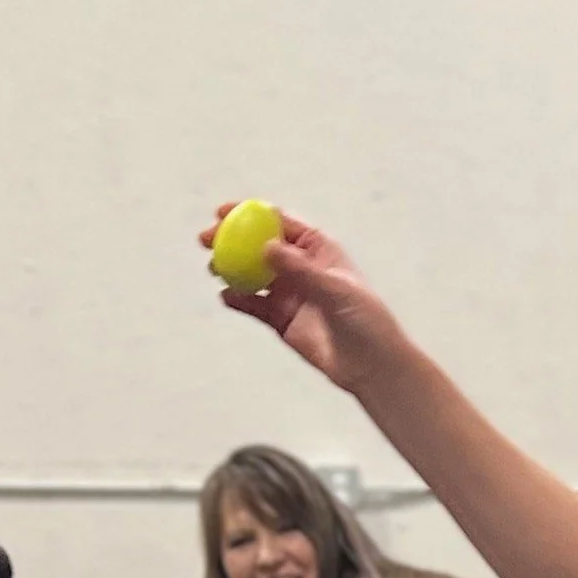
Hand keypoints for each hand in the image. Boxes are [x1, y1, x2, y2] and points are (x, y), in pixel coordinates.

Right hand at [199, 204, 402, 393]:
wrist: (370, 365)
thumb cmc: (365, 320)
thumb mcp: (335, 290)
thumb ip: (301, 270)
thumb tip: (267, 247)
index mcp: (318, 249)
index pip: (279, 223)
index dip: (250, 214)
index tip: (224, 212)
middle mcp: (300, 267)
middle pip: (258, 246)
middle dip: (231, 239)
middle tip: (207, 239)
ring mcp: (289, 293)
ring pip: (252, 274)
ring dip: (231, 268)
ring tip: (214, 269)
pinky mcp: (281, 320)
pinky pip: (254, 305)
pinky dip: (238, 299)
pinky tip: (226, 297)